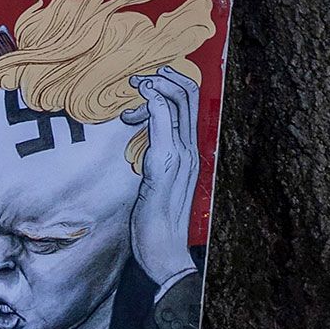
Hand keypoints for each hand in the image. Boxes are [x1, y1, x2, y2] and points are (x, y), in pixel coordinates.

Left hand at [120, 66, 199, 289]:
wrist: (164, 254)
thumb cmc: (157, 223)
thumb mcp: (157, 182)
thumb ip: (156, 158)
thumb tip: (144, 142)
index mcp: (190, 152)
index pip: (191, 105)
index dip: (172, 85)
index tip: (148, 82)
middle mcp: (191, 150)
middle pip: (190, 96)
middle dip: (167, 76)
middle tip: (142, 74)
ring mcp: (182, 157)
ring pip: (181, 103)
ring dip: (159, 83)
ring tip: (138, 83)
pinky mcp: (167, 165)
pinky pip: (165, 125)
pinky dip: (155, 103)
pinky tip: (143, 96)